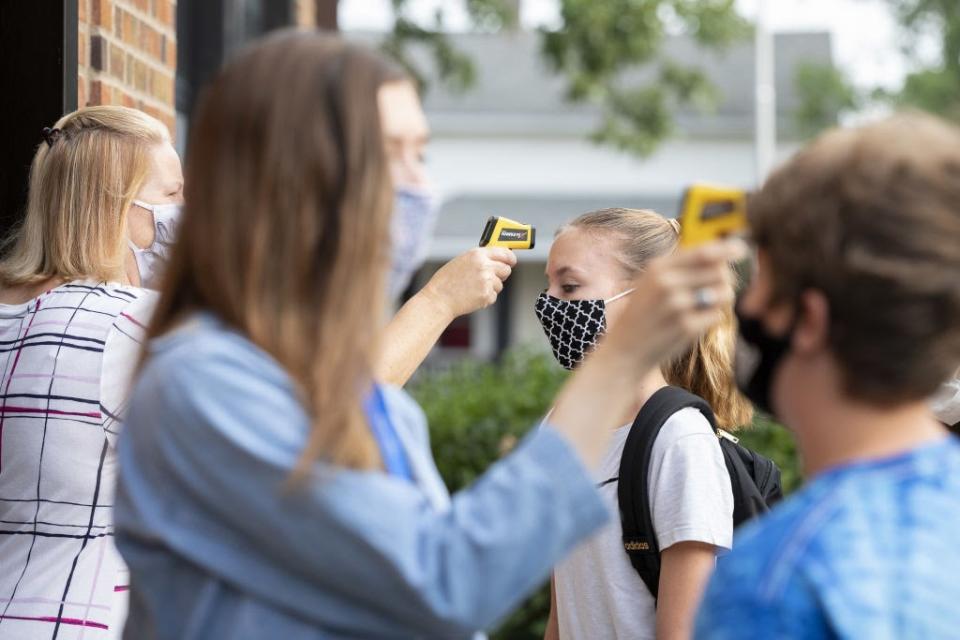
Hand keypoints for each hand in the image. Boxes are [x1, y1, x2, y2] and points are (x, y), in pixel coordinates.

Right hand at [421, 247, 516, 319]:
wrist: (439, 299)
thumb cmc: (446, 281)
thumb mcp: (461, 261)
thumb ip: (479, 259)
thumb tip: (495, 260)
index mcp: (477, 254)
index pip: (503, 252)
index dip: (510, 257)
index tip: (511, 260)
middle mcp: (484, 266)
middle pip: (506, 269)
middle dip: (501, 274)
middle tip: (491, 277)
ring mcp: (486, 281)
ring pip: (500, 284)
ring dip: (491, 287)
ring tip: (473, 288)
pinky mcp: (487, 295)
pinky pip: (493, 295)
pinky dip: (485, 297)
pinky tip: (472, 295)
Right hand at [603, 240, 745, 375]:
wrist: (625, 351)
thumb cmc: (643, 314)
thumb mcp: (650, 283)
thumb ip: (680, 267)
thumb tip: (719, 254)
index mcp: (658, 267)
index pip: (703, 252)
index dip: (727, 249)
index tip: (742, 249)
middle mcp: (667, 283)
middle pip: (719, 271)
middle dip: (725, 279)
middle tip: (716, 289)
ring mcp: (677, 306)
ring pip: (724, 293)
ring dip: (722, 299)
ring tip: (705, 306)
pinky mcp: (687, 327)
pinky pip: (717, 315)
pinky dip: (711, 318)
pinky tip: (694, 323)